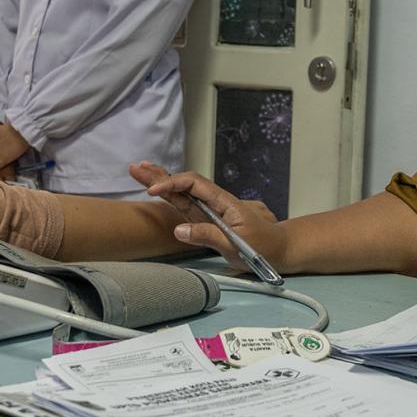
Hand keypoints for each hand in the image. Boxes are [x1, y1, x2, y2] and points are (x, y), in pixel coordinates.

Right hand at [129, 162, 285, 272]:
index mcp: (224, 202)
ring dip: (161, 183)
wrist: (280, 249)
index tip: (153, 190)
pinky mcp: (207, 222)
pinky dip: (171, 198)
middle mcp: (214, 203)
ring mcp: (210, 212)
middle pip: (184, 185)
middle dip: (160, 175)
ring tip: (139, 171)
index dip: (172, 184)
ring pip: (182, 194)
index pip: (194, 186)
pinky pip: (186, 207)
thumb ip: (208, 235)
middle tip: (136, 167)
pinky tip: (158, 190)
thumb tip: (179, 230)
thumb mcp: (237, 244)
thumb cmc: (264, 246)